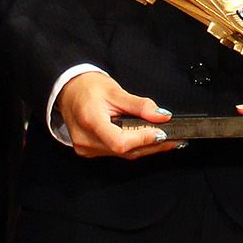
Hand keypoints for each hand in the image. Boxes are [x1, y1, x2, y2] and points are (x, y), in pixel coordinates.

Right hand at [55, 71, 178, 158]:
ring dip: (146, 148)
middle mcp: (86, 140)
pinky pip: (116, 153)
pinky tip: (147, 141)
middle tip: (175, 139)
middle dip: (152, 145)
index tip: (162, 133)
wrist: (67, 90)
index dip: (143, 139)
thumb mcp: (115, 91)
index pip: (120, 141)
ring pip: (123, 154)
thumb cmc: (87, 87)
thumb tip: (161, 115)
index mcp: (91, 121)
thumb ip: (139, 105)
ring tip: (166, 139)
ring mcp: (87, 148)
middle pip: (125, 150)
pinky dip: (134, 147)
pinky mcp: (89, 151)